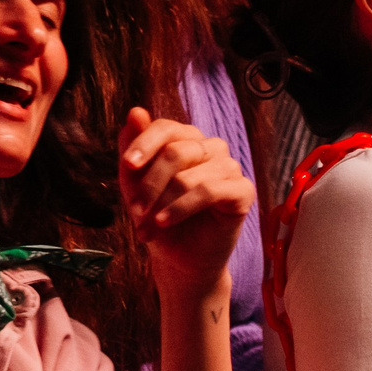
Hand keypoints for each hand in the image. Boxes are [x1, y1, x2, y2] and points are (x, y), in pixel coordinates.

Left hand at [118, 106, 254, 302]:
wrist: (178, 259)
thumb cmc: (156, 216)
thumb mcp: (135, 184)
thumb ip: (133, 148)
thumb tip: (135, 111)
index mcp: (186, 140)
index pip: (166, 128)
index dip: (145, 143)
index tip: (128, 165)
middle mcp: (210, 148)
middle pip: (176, 151)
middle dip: (150, 184)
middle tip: (135, 210)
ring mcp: (229, 168)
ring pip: (189, 176)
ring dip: (162, 203)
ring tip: (149, 226)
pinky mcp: (243, 191)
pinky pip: (210, 191)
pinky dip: (181, 208)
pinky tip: (165, 222)